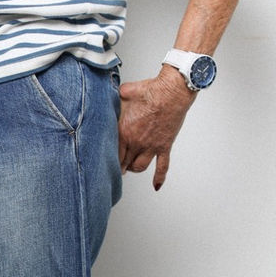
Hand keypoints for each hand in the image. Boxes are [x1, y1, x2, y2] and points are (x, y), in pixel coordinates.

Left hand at [118, 68, 195, 189]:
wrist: (172, 92)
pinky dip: (159, 178)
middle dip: (118, 165)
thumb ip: (114, 99)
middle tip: (115, 168)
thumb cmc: (150, 91)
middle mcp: (136, 142)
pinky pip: (162, 167)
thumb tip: (108, 95)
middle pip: (123, 161)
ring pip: (139, 166)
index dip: (106, 156)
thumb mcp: (124, 93)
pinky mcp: (164, 147)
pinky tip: (156, 185)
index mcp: (124, 131)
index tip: (103, 159)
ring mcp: (151, 147)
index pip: (111, 150)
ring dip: (134, 169)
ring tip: (130, 168)